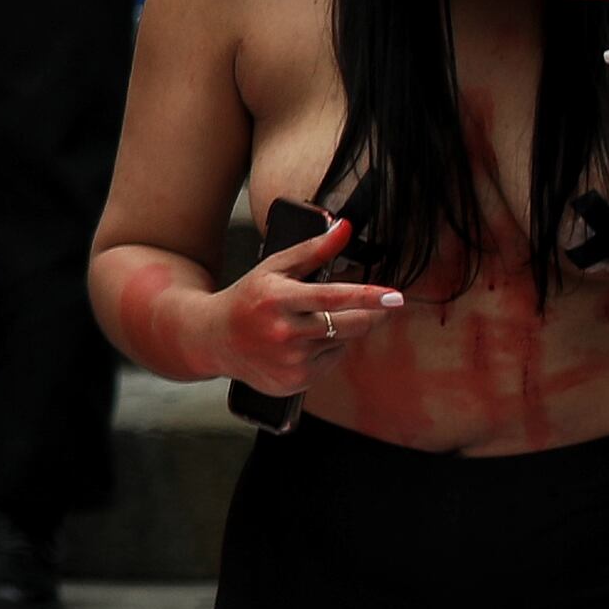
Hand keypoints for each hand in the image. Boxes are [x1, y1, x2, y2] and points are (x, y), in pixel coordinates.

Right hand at [199, 213, 398, 399]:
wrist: (213, 339)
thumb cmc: (248, 299)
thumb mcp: (275, 267)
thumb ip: (313, 249)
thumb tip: (344, 227)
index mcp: (277, 299)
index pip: (332, 297)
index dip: (367, 296)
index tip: (394, 297)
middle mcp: (283, 332)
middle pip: (349, 324)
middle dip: (369, 313)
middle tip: (376, 304)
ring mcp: (289, 360)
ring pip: (342, 343)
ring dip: (341, 330)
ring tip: (314, 322)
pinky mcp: (295, 381)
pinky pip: (331, 362)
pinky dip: (328, 350)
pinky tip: (305, 343)